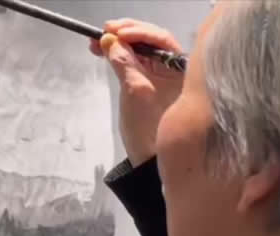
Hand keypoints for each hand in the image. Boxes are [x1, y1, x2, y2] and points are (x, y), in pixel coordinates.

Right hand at [89, 19, 183, 165]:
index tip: (114, 31)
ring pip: (141, 50)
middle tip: (104, 33)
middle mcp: (175, 69)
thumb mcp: (134, 92)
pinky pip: (136, 62)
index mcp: (181, 69)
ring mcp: (162, 76)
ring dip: (120, 43)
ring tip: (98, 42)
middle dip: (125, 34)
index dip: (136, 31)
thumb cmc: (149, 130)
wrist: (149, 161)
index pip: (160, 39)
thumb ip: (124, 63)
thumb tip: (111, 41)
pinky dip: (120, 55)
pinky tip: (105, 52)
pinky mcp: (150, 84)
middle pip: (150, 41)